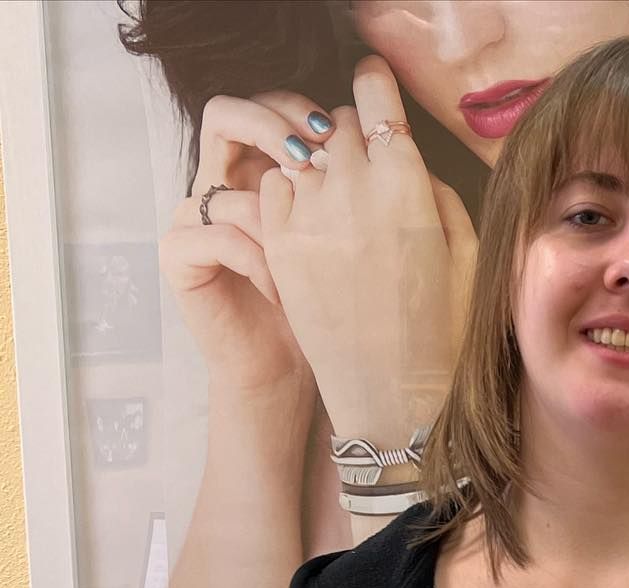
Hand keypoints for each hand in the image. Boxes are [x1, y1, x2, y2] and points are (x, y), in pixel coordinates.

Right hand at [158, 87, 332, 391]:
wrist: (288, 372)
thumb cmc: (325, 311)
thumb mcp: (346, 243)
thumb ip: (349, 191)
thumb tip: (382, 140)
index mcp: (259, 172)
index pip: (266, 107)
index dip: (298, 109)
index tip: (340, 132)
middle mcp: (221, 184)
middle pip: (227, 114)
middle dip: (274, 126)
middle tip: (314, 156)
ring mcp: (195, 217)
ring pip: (226, 183)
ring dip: (274, 217)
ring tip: (307, 252)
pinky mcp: (179, 254)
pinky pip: (217, 235)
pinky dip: (257, 262)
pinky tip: (283, 292)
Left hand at [257, 55, 477, 439]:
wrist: (391, 397)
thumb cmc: (442, 333)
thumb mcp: (468, 259)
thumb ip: (438, 195)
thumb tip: (408, 163)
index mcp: (406, 185)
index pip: (376, 101)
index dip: (375, 90)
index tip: (374, 90)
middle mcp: (352, 188)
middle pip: (339, 125)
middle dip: (352, 139)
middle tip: (365, 174)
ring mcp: (308, 214)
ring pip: (303, 154)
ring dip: (320, 168)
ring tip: (338, 208)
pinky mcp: (278, 242)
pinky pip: (273, 186)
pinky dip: (290, 194)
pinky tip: (313, 227)